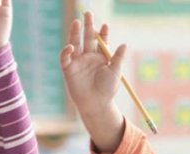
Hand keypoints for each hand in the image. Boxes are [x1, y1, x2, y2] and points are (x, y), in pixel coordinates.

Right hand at [60, 11, 125, 153]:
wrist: (96, 104)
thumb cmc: (107, 89)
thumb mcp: (115, 72)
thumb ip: (118, 58)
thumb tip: (124, 44)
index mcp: (100, 57)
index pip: (100, 41)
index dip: (102, 33)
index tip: (105, 26)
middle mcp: (88, 57)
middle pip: (87, 37)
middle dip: (87, 25)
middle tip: (87, 13)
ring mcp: (78, 62)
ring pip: (75, 43)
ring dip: (75, 33)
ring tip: (76, 22)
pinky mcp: (68, 69)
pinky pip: (65, 57)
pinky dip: (66, 51)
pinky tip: (71, 46)